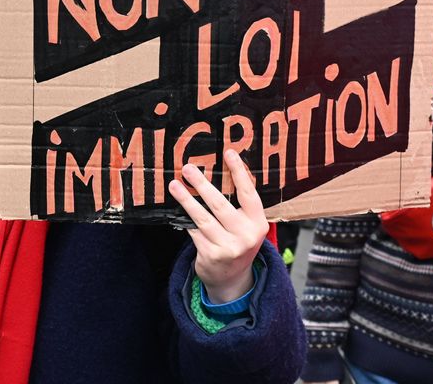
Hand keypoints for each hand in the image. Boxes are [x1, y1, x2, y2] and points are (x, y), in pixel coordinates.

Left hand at [169, 149, 267, 303]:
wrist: (232, 280)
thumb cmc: (238, 242)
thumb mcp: (247, 226)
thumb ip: (240, 206)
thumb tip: (219, 172)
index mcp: (258, 223)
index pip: (248, 193)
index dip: (238, 172)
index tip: (228, 152)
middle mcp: (246, 235)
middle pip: (220, 204)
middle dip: (201, 184)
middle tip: (188, 168)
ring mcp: (228, 247)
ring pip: (202, 217)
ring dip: (186, 199)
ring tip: (174, 185)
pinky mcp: (211, 255)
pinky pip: (193, 231)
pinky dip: (184, 219)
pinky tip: (175, 209)